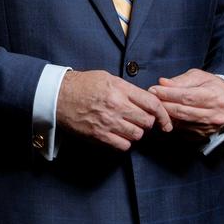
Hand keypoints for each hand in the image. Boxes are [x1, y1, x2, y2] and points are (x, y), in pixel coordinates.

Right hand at [56, 69, 171, 150]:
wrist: (58, 95)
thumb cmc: (82, 85)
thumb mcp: (107, 78)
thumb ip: (128, 89)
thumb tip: (146, 101)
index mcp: (119, 88)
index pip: (152, 103)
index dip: (163, 114)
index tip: (165, 121)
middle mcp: (116, 105)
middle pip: (147, 121)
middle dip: (147, 122)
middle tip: (140, 120)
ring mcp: (108, 122)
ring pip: (137, 135)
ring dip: (136, 133)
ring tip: (127, 127)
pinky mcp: (99, 135)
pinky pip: (124, 145)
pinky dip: (125, 142)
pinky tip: (118, 135)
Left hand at [149, 69, 223, 139]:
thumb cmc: (213, 87)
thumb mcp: (199, 77)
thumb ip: (180, 80)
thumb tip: (163, 83)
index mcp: (214, 97)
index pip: (186, 97)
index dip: (168, 94)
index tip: (154, 89)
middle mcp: (214, 114)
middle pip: (183, 111)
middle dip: (164, 104)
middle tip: (151, 98)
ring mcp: (210, 127)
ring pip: (182, 122)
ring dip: (166, 114)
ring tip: (156, 106)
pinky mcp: (204, 135)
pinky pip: (184, 130)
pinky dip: (173, 123)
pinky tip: (166, 116)